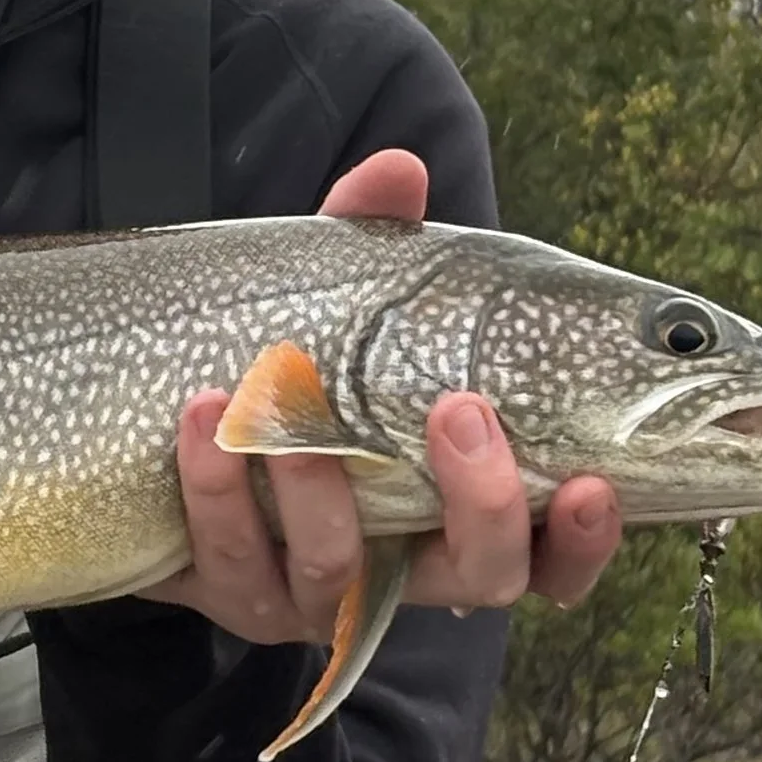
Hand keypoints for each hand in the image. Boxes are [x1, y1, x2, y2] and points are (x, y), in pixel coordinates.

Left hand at [142, 149, 622, 642]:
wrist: (170, 445)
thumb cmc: (303, 375)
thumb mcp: (348, 313)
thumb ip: (380, 251)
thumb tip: (399, 168)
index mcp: (466, 512)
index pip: (556, 556)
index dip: (585, 540)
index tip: (590, 485)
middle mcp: (409, 568)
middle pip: (483, 578)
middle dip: (483, 502)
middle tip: (461, 412)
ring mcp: (320, 592)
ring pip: (341, 568)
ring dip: (317, 481)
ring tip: (282, 389)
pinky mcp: (236, 593)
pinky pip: (233, 556)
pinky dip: (217, 484)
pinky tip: (202, 416)